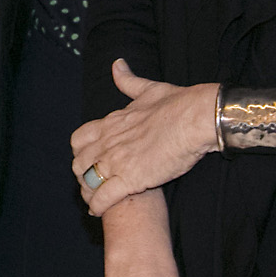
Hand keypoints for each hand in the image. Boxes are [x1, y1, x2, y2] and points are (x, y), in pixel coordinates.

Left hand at [70, 61, 217, 215]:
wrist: (196, 118)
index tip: (88, 159)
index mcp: (111, 122)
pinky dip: (98, 205)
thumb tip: (117, 65)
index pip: (79, 139)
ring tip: (93, 200)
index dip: (81, 152)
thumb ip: (128, 81)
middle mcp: (108, 141)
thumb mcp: (147, 89)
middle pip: (79, 162)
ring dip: (87, 192)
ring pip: (87, 181)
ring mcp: (117, 160)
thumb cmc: (177, 103)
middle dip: (82, 174)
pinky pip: (104, 196)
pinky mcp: (131, 178)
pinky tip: (98, 211)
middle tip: (90, 183)